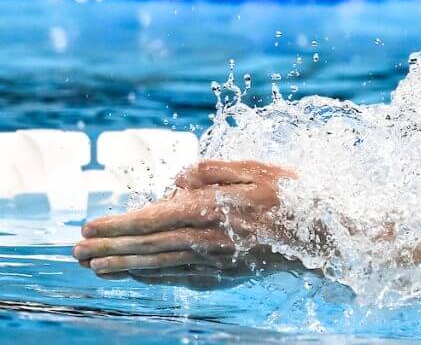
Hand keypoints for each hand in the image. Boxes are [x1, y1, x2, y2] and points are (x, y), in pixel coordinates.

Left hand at [73, 160, 296, 279]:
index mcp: (212, 208)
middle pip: (148, 245)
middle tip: (75, 251)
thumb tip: (176, 178)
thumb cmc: (288, 196)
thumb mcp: (254, 169)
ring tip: (93, 267)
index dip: (119, 223)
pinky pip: (178, 278)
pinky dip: (151, 277)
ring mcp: (214, 261)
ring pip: (158, 265)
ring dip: (122, 266)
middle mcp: (207, 239)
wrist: (319, 236)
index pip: (154, 217)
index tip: (88, 225)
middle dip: (108, 248)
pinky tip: (135, 276)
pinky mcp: (222, 275)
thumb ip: (212, 171)